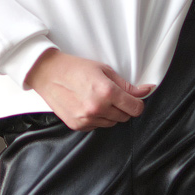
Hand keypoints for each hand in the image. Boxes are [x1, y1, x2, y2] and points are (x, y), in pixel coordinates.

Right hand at [24, 49, 154, 130]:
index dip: (137, 103)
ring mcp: (86, 119)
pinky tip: (87, 105)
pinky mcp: (78, 125)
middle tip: (111, 95)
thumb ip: (127, 85)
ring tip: (97, 99)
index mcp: (107, 92)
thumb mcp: (104, 70)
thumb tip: (147, 90)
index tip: (133, 99)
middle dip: (123, 107)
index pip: (136, 108)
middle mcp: (97, 108)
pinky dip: (97, 118)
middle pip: (125, 117)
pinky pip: (97, 126)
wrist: (48, 74)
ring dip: (110, 114)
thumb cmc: (75, 68)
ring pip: (112, 123)